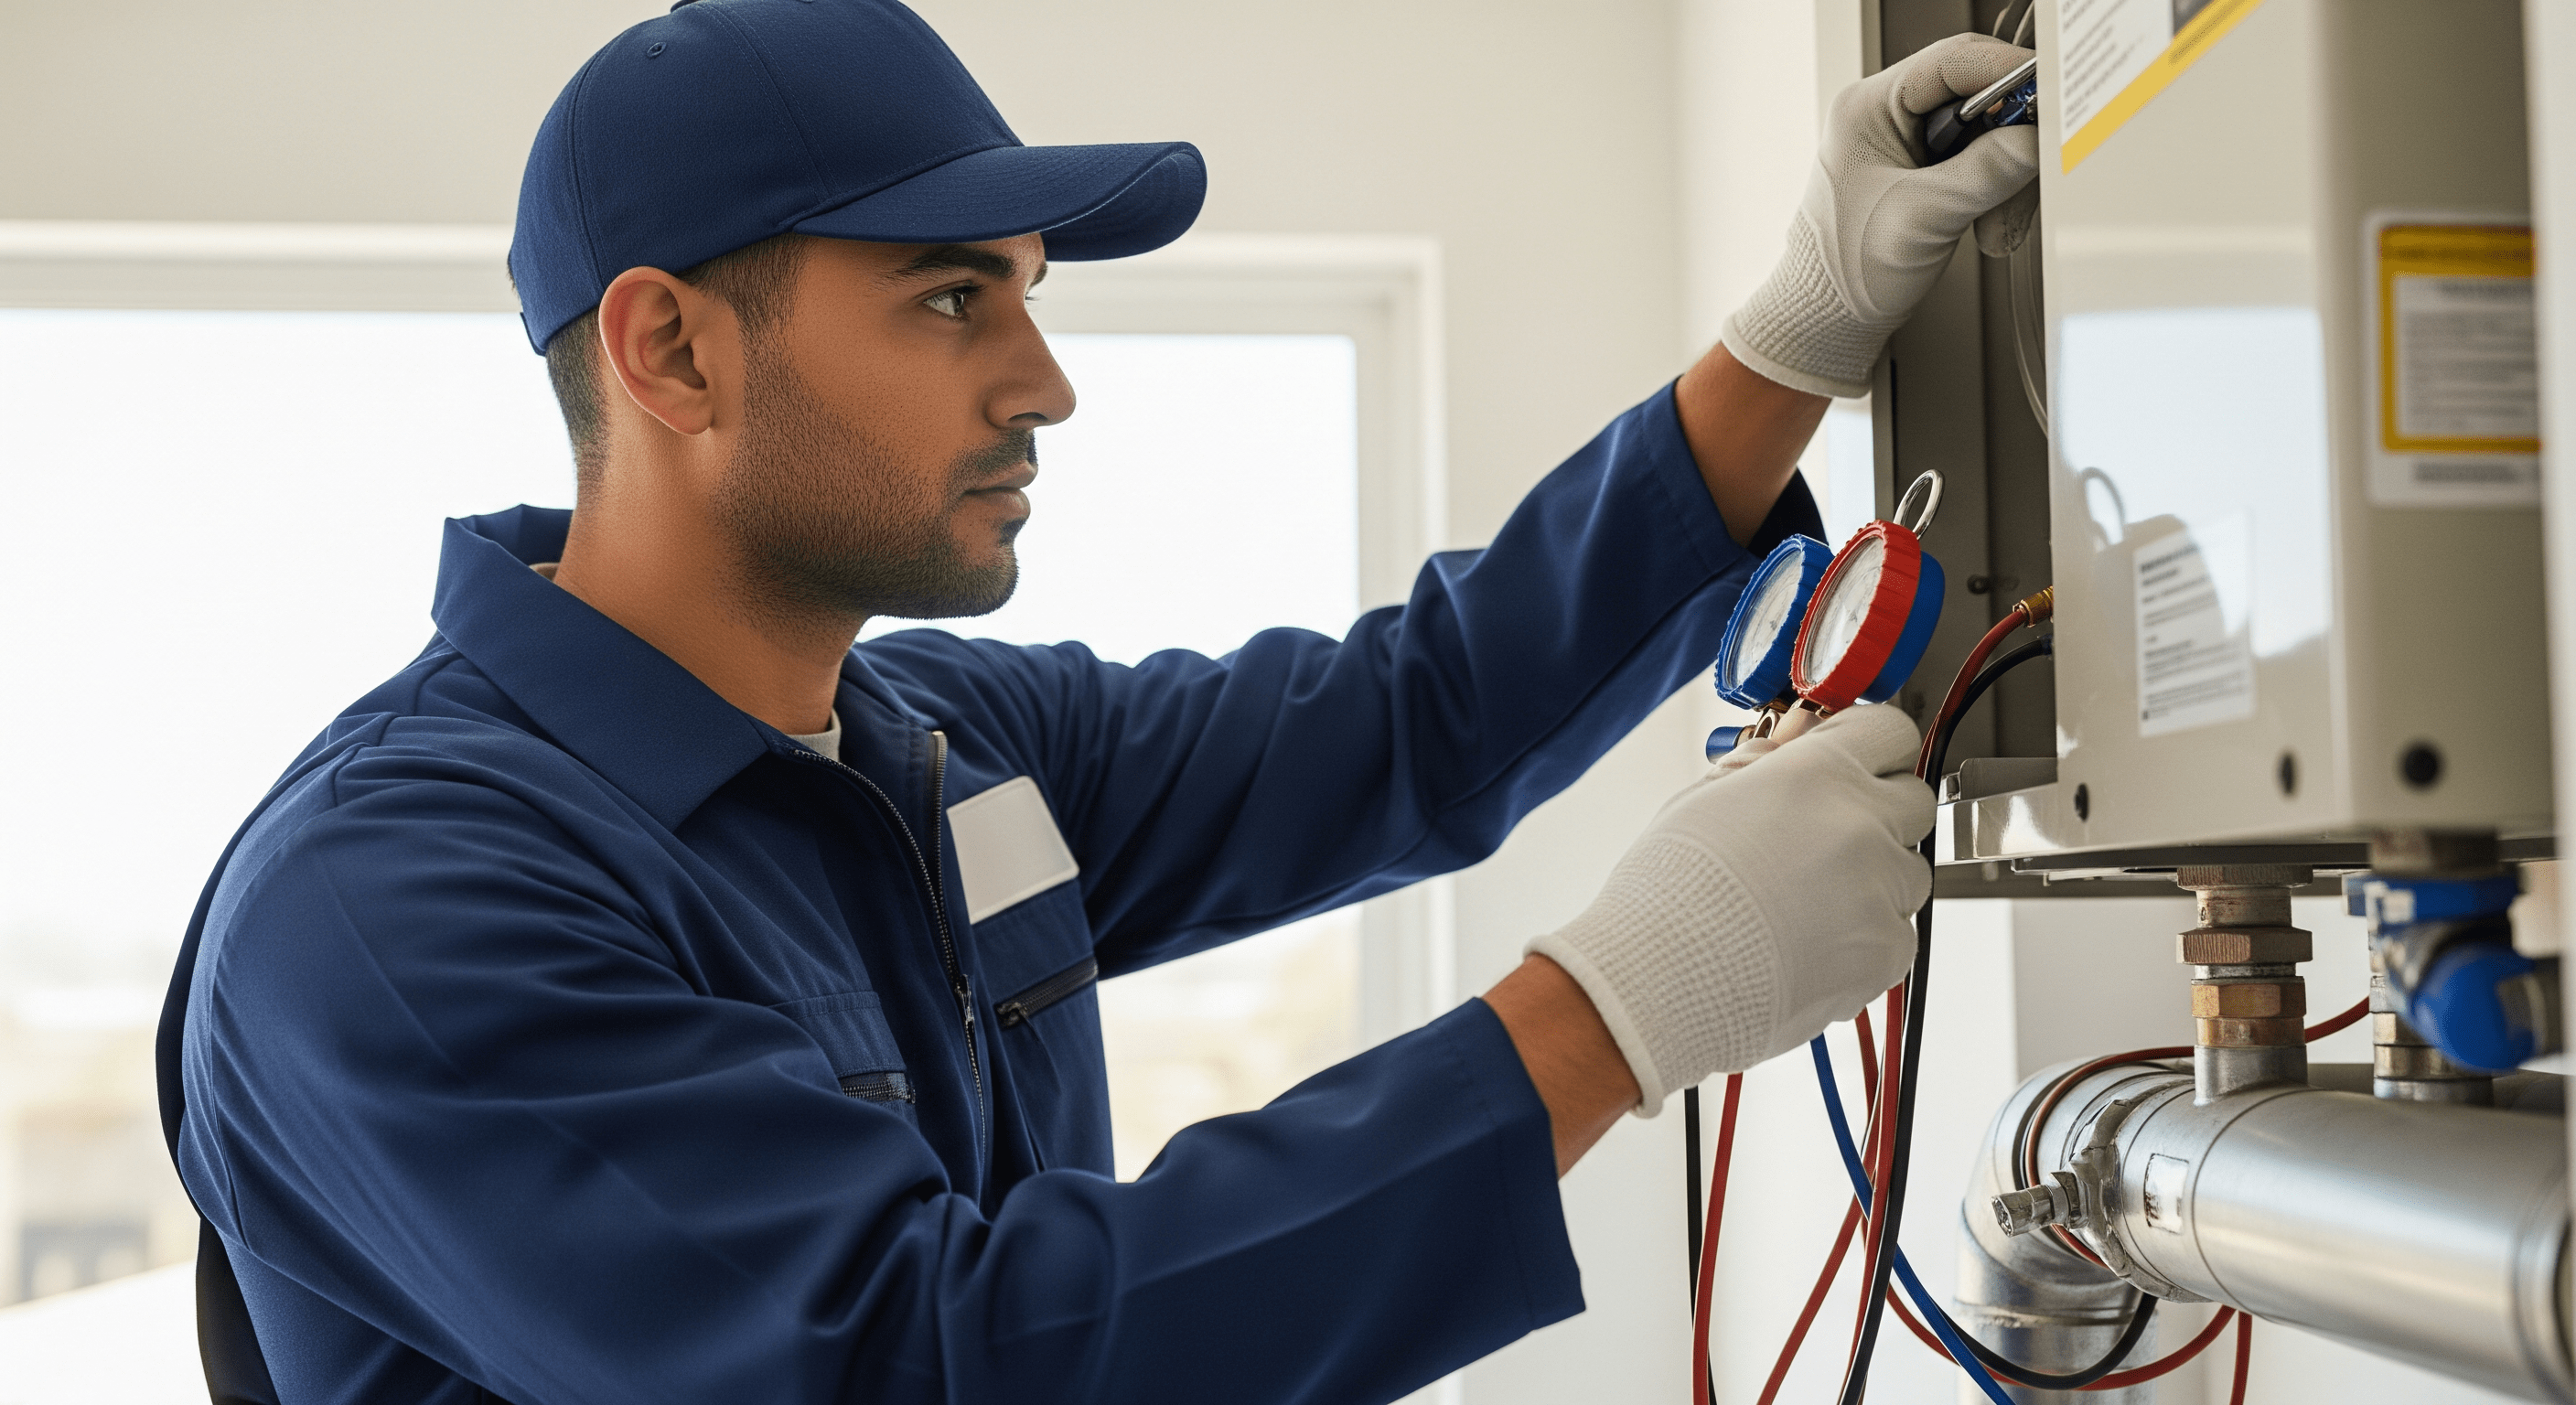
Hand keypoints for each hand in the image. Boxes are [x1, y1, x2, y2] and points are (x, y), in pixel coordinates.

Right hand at [1526, 705, 1932, 1111]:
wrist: (1660, 982)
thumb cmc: (1667, 895)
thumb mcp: (1702, 801)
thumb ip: (1762, 765)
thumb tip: (1795, 743)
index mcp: (1816, 774)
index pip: (1889, 731)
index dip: (1870, 749)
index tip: (1856, 764)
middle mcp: (1860, 824)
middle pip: (1913, 802)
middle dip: (1879, 815)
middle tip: (1826, 840)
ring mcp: (1880, 891)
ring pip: (1908, 874)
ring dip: (1874, 883)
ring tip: (1804, 906)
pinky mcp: (1886, 953)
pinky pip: (1898, 936)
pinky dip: (1865, 942)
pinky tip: (1808, 945)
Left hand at [1720, 33, 2039, 398]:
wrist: (1831, 318)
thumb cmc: (1846, 271)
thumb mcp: (1920, 219)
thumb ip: (1981, 176)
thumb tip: (2034, 141)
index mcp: (1869, 107)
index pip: (1953, 62)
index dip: (2008, 72)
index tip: (2051, 96)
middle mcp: (1889, 114)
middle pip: (1981, 98)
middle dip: (2012, 146)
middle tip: (2026, 181)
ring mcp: (1911, 142)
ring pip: (1991, 135)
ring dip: (2008, 183)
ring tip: (1997, 229)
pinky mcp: (1930, 169)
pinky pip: (1986, 164)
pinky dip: (1999, 197)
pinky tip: (1990, 230)